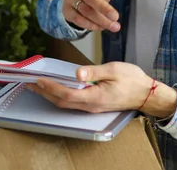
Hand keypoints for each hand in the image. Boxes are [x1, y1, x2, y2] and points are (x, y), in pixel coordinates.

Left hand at [26, 62, 176, 117]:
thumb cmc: (132, 80)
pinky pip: (73, 102)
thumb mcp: (114, 70)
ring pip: (66, 104)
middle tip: (30, 83)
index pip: (67, 94)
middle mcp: (91, 105)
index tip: (38, 79)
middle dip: (44, 92)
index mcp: (95, 96)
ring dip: (50, 95)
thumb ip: (94, 71)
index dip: (51, 87)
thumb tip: (77, 72)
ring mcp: (92, 106)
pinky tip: (57, 88)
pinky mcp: (94, 104)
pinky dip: (60, 96)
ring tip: (38, 86)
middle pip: (62, 101)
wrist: (146, 94)